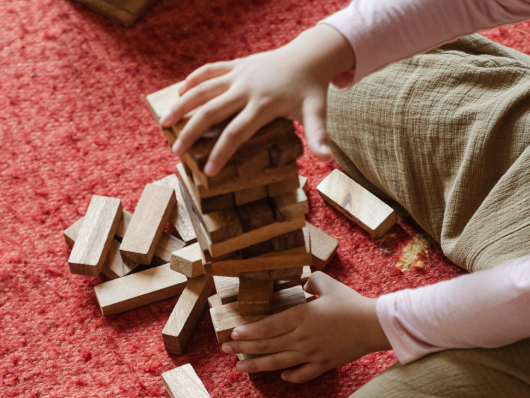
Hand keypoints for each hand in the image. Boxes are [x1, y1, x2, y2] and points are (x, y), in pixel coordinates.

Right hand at [160, 24, 355, 175]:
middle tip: (176, 152)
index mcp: (264, 105)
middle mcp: (247, 88)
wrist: (308, 57)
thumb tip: (329, 161)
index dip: (221, 153)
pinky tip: (178, 93)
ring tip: (164, 123)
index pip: (237, 132)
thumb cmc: (311, 90)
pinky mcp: (236, 64)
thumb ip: (319, 137)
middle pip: (212, 111)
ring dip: (182, 105)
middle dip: (192, 133)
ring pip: (203, 89)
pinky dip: (192, 80)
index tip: (208, 171)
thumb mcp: (317, 113)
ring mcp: (239, 74)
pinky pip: (208, 70)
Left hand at [222, 272, 390, 382]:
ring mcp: (313, 353)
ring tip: (241, 367)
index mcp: (302, 316)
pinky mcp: (325, 363)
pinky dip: (291, 376)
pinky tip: (281, 377)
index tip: (233, 335)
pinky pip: (304, 374)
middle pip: (268, 345)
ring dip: (258, 365)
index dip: (249, 332)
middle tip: (226, 351)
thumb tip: (305, 282)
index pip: (268, 326)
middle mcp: (303, 336)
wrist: (374, 324)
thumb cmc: (352, 302)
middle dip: (244, 348)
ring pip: (279, 362)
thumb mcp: (330, 284)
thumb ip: (313, 280)